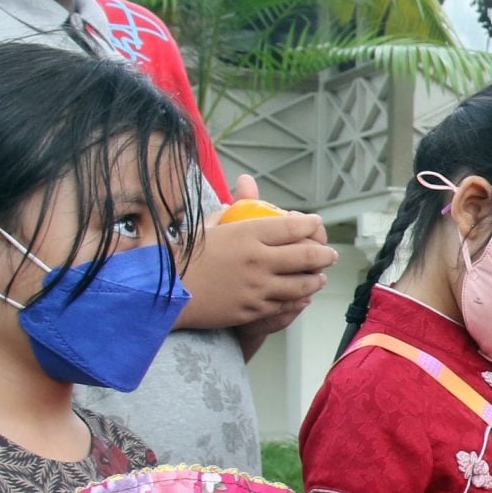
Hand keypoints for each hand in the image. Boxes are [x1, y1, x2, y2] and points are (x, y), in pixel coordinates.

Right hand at [181, 176, 336, 330]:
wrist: (161, 293)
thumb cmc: (181, 255)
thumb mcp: (206, 224)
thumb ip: (231, 206)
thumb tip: (246, 183)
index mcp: (246, 233)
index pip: (293, 226)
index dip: (311, 225)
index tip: (316, 223)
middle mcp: (257, 260)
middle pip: (307, 255)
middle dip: (324, 254)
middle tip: (330, 253)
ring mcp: (257, 288)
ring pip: (302, 283)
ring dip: (315, 278)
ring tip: (319, 275)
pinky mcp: (253, 310)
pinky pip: (285, 304)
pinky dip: (298, 298)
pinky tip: (301, 295)